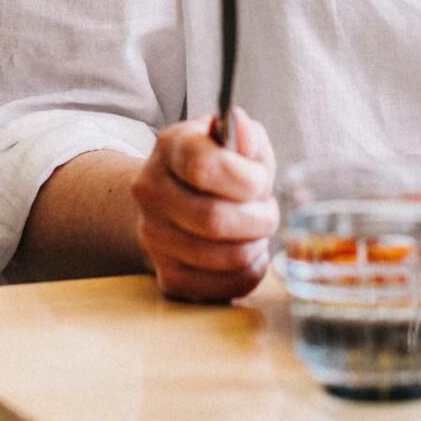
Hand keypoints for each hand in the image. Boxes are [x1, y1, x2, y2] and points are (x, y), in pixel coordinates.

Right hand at [131, 109, 278, 301]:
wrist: (172, 200)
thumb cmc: (216, 166)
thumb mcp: (231, 138)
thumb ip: (246, 135)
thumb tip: (245, 132)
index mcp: (170, 148)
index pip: (204, 168)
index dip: (247, 179)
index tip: (260, 181)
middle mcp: (152, 192)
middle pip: (215, 220)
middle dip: (260, 219)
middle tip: (268, 213)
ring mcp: (154, 237)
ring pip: (225, 258)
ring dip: (256, 246)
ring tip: (256, 232)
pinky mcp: (167, 276)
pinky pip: (223, 287)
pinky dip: (249, 273)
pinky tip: (246, 254)